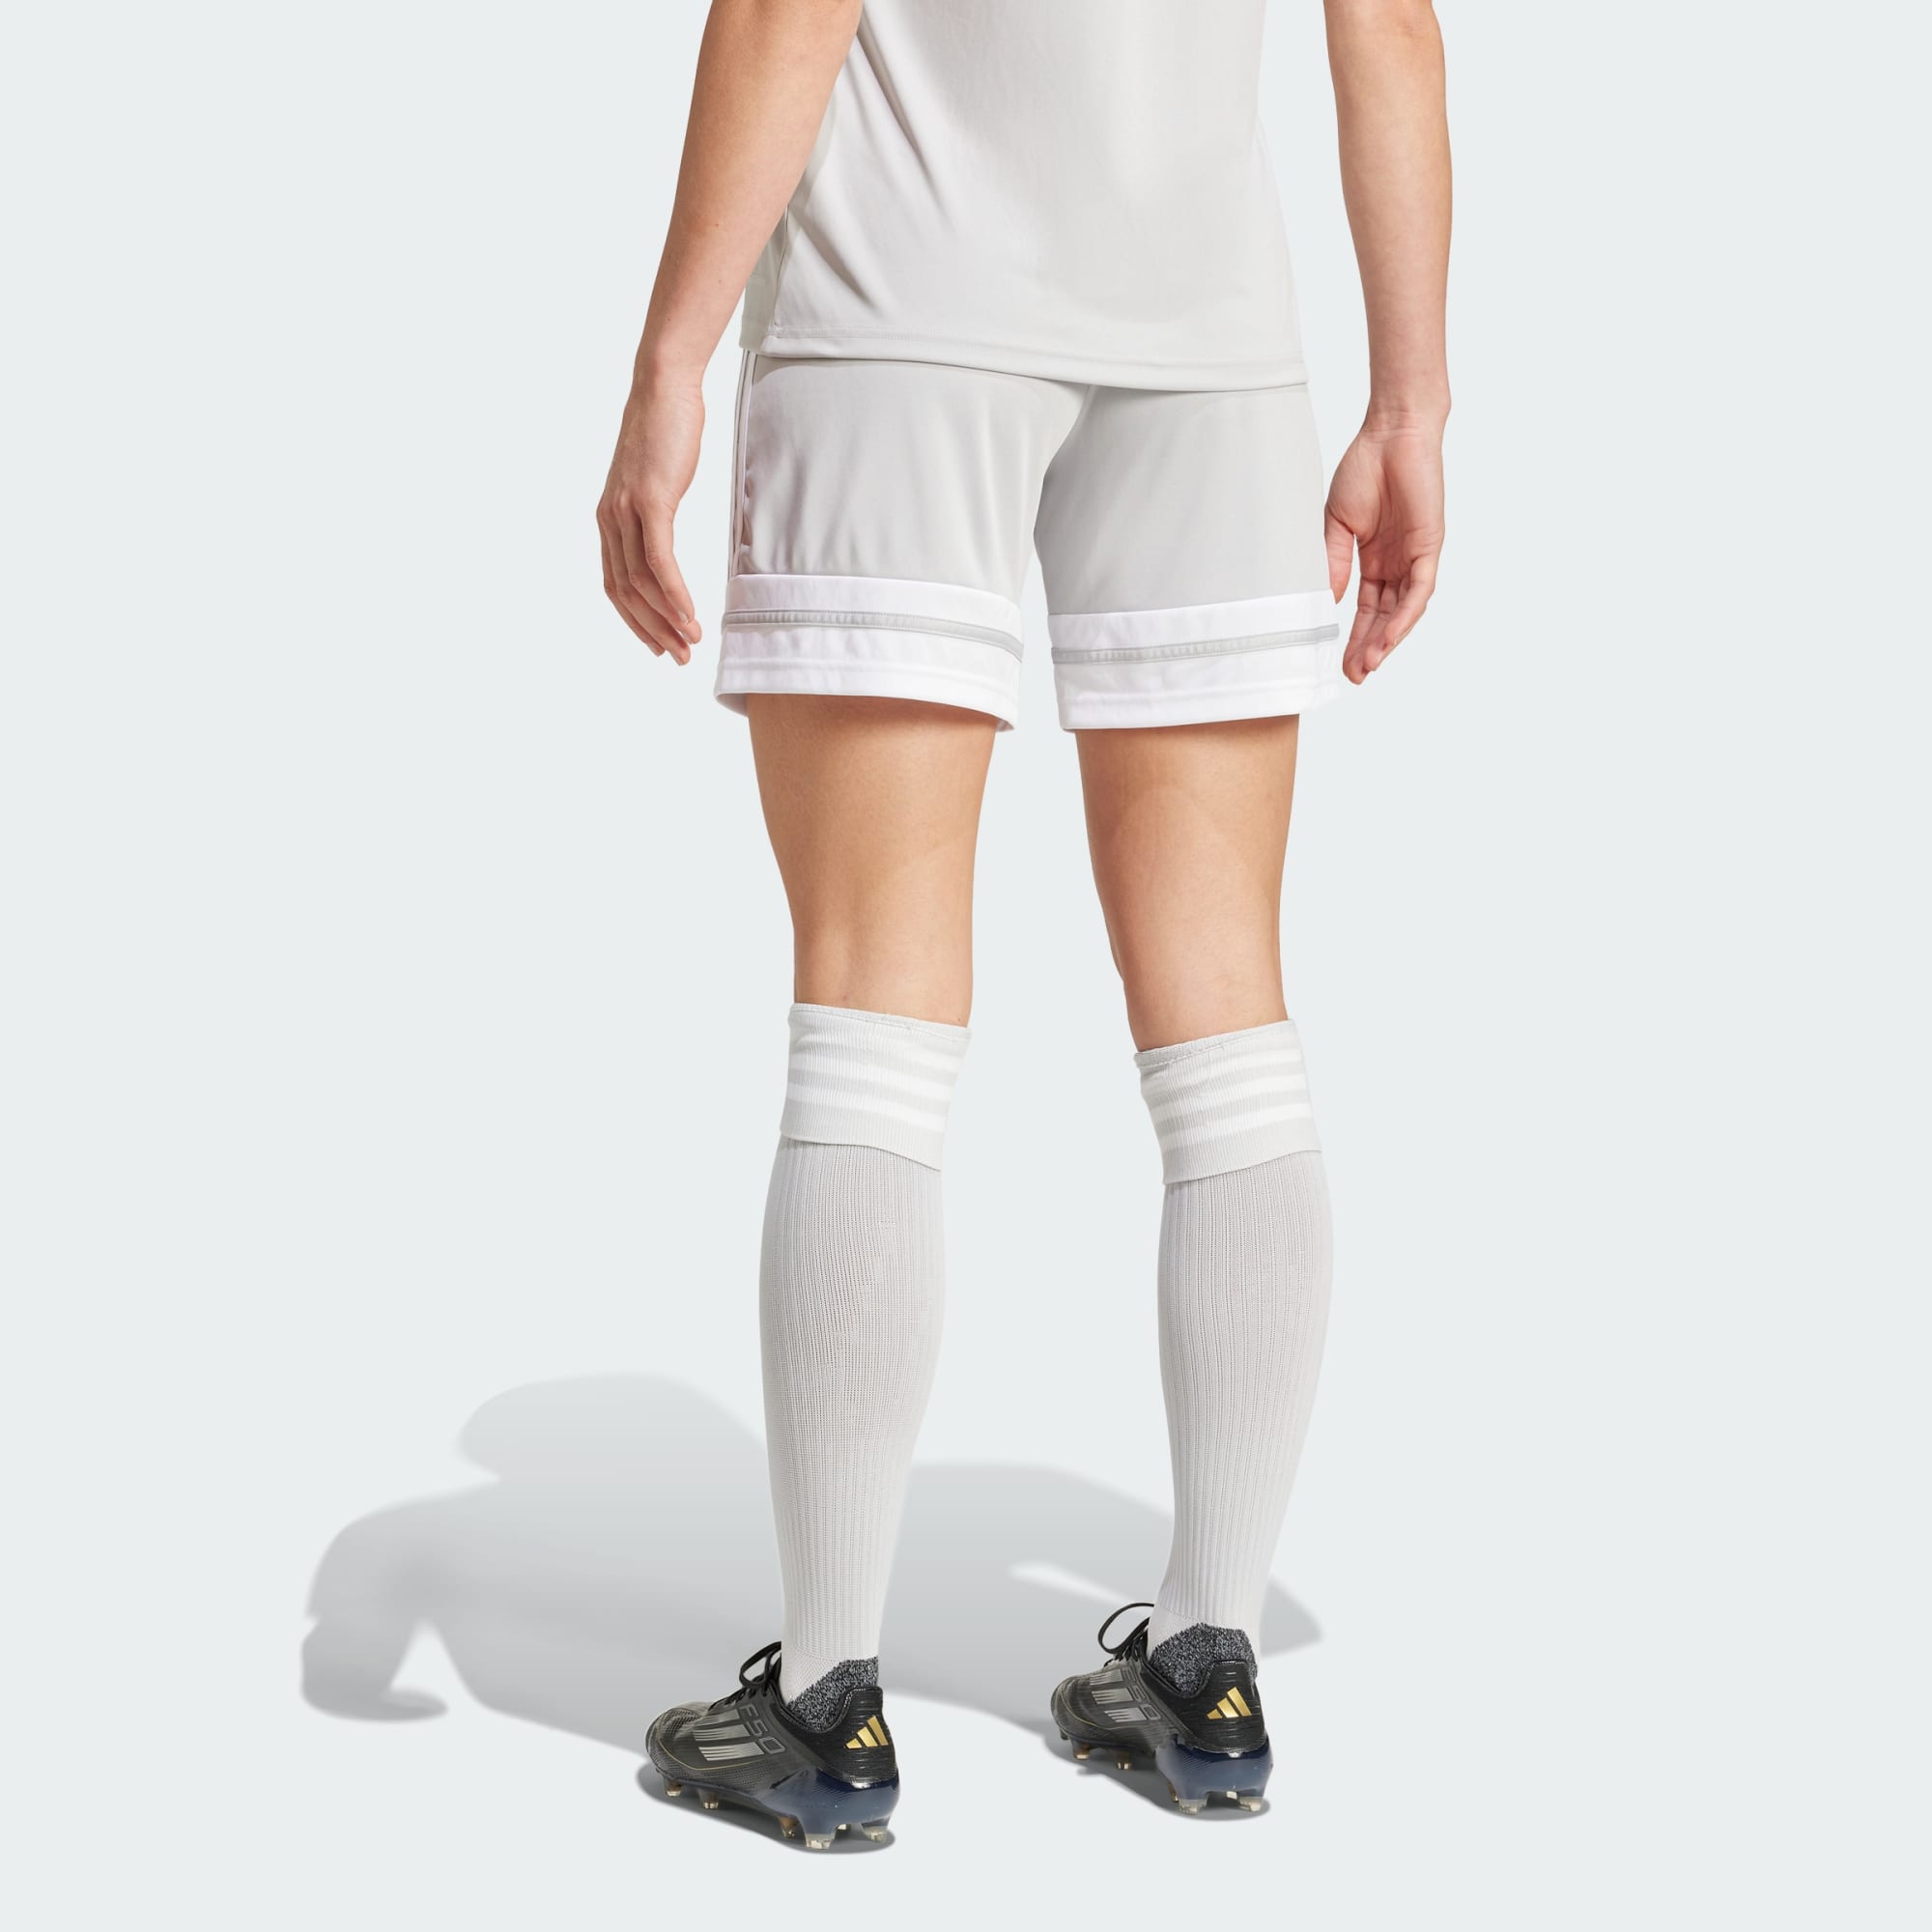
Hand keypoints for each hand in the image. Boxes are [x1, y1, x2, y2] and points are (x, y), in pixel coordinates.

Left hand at [597, 367, 704, 662]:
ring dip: (668, 618)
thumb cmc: (666, 429)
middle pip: (626, 591)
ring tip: (691, 641)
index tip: (659, 643)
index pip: (616, 583)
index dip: (635, 620)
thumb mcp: (657, 480)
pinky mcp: (650, 502)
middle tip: (679, 656)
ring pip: (642, 583)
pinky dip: (674, 593)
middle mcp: (611, 519)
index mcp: (610, 518)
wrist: (663, 387)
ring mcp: (628, 511)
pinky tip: (688, 613)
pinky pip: (659, 561)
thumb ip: (655, 513)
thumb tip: (665, 536)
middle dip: (653, 629)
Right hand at [1324, 415, 1445, 683]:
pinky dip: (1405, 614)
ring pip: (1404, 610)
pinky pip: (1419, 589)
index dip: (1354, 637)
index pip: (1366, 609)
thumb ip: (1334, 564)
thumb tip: (1329, 602)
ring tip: (1369, 664)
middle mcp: (1397, 564)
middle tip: (1355, 676)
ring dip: (1387, 639)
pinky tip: (1389, 637)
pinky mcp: (1429, 546)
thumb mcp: (1337, 526)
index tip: (1339, 663)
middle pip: (1385, 617)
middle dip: (1370, 648)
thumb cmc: (1365, 469)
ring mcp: (1414, 557)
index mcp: (1375, 560)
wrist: (1390, 434)